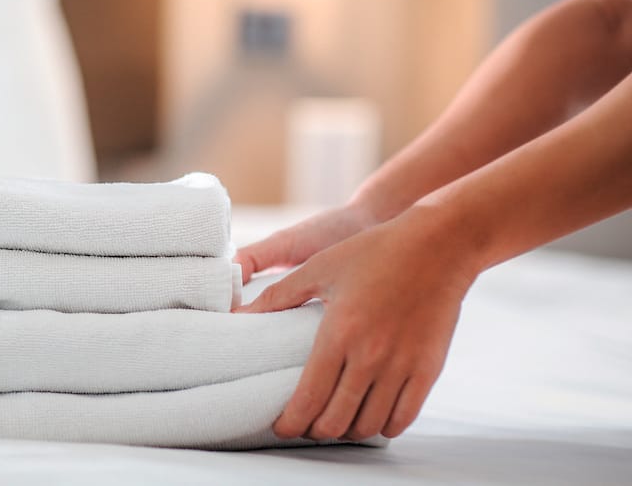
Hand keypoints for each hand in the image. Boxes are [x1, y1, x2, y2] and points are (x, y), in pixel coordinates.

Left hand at [236, 209, 474, 440]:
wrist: (438, 246)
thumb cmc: (373, 252)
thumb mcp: (318, 267)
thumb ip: (277, 296)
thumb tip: (238, 313)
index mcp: (338, 334)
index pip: (309, 398)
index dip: (291, 422)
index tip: (282, 427)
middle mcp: (370, 356)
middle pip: (336, 420)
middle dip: (314, 431)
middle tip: (305, 425)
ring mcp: (402, 366)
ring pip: (369, 424)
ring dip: (347, 432)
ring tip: (335, 421)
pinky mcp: (429, 369)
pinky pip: (404, 417)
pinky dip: (383, 426)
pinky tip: (371, 418)